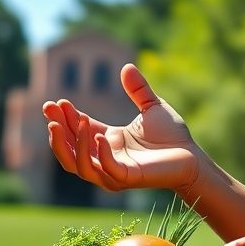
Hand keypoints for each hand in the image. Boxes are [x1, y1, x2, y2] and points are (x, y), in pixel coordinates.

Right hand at [43, 63, 198, 192]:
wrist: (193, 156)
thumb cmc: (172, 136)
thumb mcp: (152, 108)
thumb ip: (138, 90)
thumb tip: (126, 67)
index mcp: (107, 142)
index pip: (76, 132)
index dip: (64, 119)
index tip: (54, 103)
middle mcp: (106, 159)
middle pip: (70, 151)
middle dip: (58, 133)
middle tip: (51, 111)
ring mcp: (115, 172)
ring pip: (81, 166)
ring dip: (73, 145)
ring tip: (74, 121)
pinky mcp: (129, 178)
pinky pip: (107, 169)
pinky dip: (101, 154)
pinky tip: (101, 136)